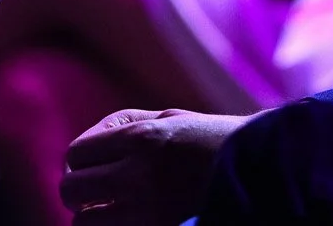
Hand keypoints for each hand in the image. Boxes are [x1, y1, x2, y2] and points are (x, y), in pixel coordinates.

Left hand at [61, 107, 248, 225]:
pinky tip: (123, 220)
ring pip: (84, 224)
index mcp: (143, 138)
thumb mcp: (168, 118)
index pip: (77, 154)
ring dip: (90, 217)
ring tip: (107, 211)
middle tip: (93, 192)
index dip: (78, 161)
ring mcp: (148, 210)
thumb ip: (121, 127)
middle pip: (72, 190)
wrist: (260, 171)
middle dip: (77, 192)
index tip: (91, 165)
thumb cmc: (211, 140)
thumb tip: (83, 149)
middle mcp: (140, 176)